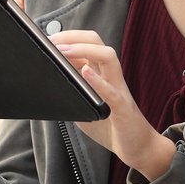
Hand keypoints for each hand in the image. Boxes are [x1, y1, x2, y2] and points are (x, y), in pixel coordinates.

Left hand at [47, 31, 174, 178]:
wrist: (137, 147)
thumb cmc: (111, 126)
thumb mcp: (85, 105)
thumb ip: (72, 92)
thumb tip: (48, 83)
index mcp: (101, 73)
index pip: (87, 44)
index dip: (67, 38)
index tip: (47, 39)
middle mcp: (110, 76)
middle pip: (97, 43)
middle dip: (73, 36)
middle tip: (51, 40)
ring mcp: (118, 89)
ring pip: (107, 57)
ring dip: (84, 50)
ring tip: (63, 50)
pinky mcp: (122, 107)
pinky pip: (111, 90)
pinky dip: (98, 80)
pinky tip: (85, 72)